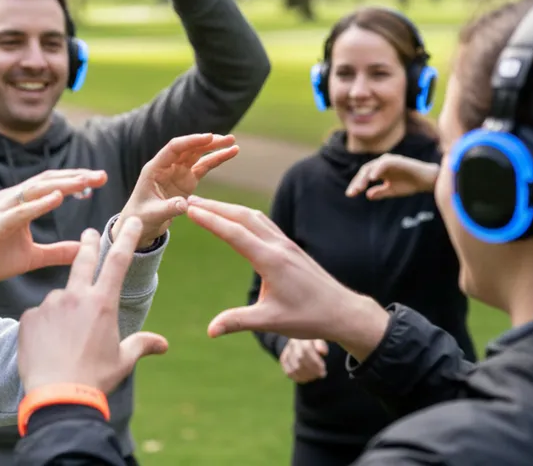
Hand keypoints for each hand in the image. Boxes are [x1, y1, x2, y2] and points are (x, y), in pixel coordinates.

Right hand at [0, 169, 107, 291]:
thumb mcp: (32, 257)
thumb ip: (56, 252)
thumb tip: (83, 251)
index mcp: (21, 203)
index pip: (53, 185)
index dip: (76, 181)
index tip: (100, 180)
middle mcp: (12, 199)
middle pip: (49, 181)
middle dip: (76, 177)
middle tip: (101, 175)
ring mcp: (2, 209)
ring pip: (37, 190)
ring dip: (63, 184)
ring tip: (85, 182)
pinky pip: (20, 211)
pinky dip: (39, 203)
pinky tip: (58, 198)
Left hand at [18, 217, 168, 392]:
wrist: (57, 396)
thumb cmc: (94, 378)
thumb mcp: (123, 361)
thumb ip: (142, 345)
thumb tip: (163, 345)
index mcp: (102, 303)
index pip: (118, 261)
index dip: (126, 239)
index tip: (130, 222)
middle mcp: (75, 296)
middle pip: (83, 260)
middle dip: (88, 243)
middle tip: (89, 233)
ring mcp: (49, 305)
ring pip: (60, 299)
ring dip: (64, 310)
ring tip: (65, 341)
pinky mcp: (28, 317)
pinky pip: (39, 316)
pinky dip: (44, 326)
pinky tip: (48, 346)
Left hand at [112, 133, 237, 248]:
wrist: (141, 226)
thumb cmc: (140, 218)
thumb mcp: (152, 215)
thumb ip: (168, 208)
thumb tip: (185, 204)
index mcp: (154, 168)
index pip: (174, 148)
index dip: (191, 141)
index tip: (208, 137)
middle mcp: (167, 166)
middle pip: (188, 148)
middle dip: (207, 142)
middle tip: (226, 139)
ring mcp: (178, 172)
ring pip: (198, 155)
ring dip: (214, 147)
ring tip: (232, 142)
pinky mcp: (187, 181)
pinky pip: (204, 167)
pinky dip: (216, 160)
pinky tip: (231, 153)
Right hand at [184, 196, 389, 361]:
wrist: (342, 311)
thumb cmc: (308, 317)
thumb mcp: (270, 322)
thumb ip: (237, 322)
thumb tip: (210, 331)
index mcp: (271, 260)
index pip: (234, 233)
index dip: (210, 220)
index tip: (189, 210)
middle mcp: (278, 246)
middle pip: (242, 217)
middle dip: (215, 207)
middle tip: (190, 201)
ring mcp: (286, 244)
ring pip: (254, 217)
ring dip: (229, 208)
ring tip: (208, 206)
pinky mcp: (290, 247)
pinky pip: (264, 223)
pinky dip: (245, 216)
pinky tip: (237, 218)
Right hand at [280, 339, 327, 383]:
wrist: (304, 340)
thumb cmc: (315, 340)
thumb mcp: (320, 339)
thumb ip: (322, 344)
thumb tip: (323, 352)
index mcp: (302, 335)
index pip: (307, 349)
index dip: (315, 362)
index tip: (324, 370)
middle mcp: (292, 342)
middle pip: (300, 359)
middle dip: (313, 369)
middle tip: (322, 374)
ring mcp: (286, 351)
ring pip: (294, 368)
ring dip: (307, 375)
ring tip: (315, 376)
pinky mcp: (283, 359)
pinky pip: (289, 372)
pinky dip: (299, 378)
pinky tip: (307, 378)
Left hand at [345, 154, 438, 199]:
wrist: (427, 181)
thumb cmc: (410, 184)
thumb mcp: (392, 190)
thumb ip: (379, 192)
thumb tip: (367, 195)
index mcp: (380, 170)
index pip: (364, 176)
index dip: (356, 184)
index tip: (350, 194)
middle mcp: (382, 164)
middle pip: (365, 171)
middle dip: (358, 182)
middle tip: (352, 192)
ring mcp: (389, 161)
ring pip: (372, 167)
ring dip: (364, 177)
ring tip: (360, 188)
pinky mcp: (397, 160)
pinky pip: (384, 163)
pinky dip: (377, 170)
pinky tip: (372, 179)